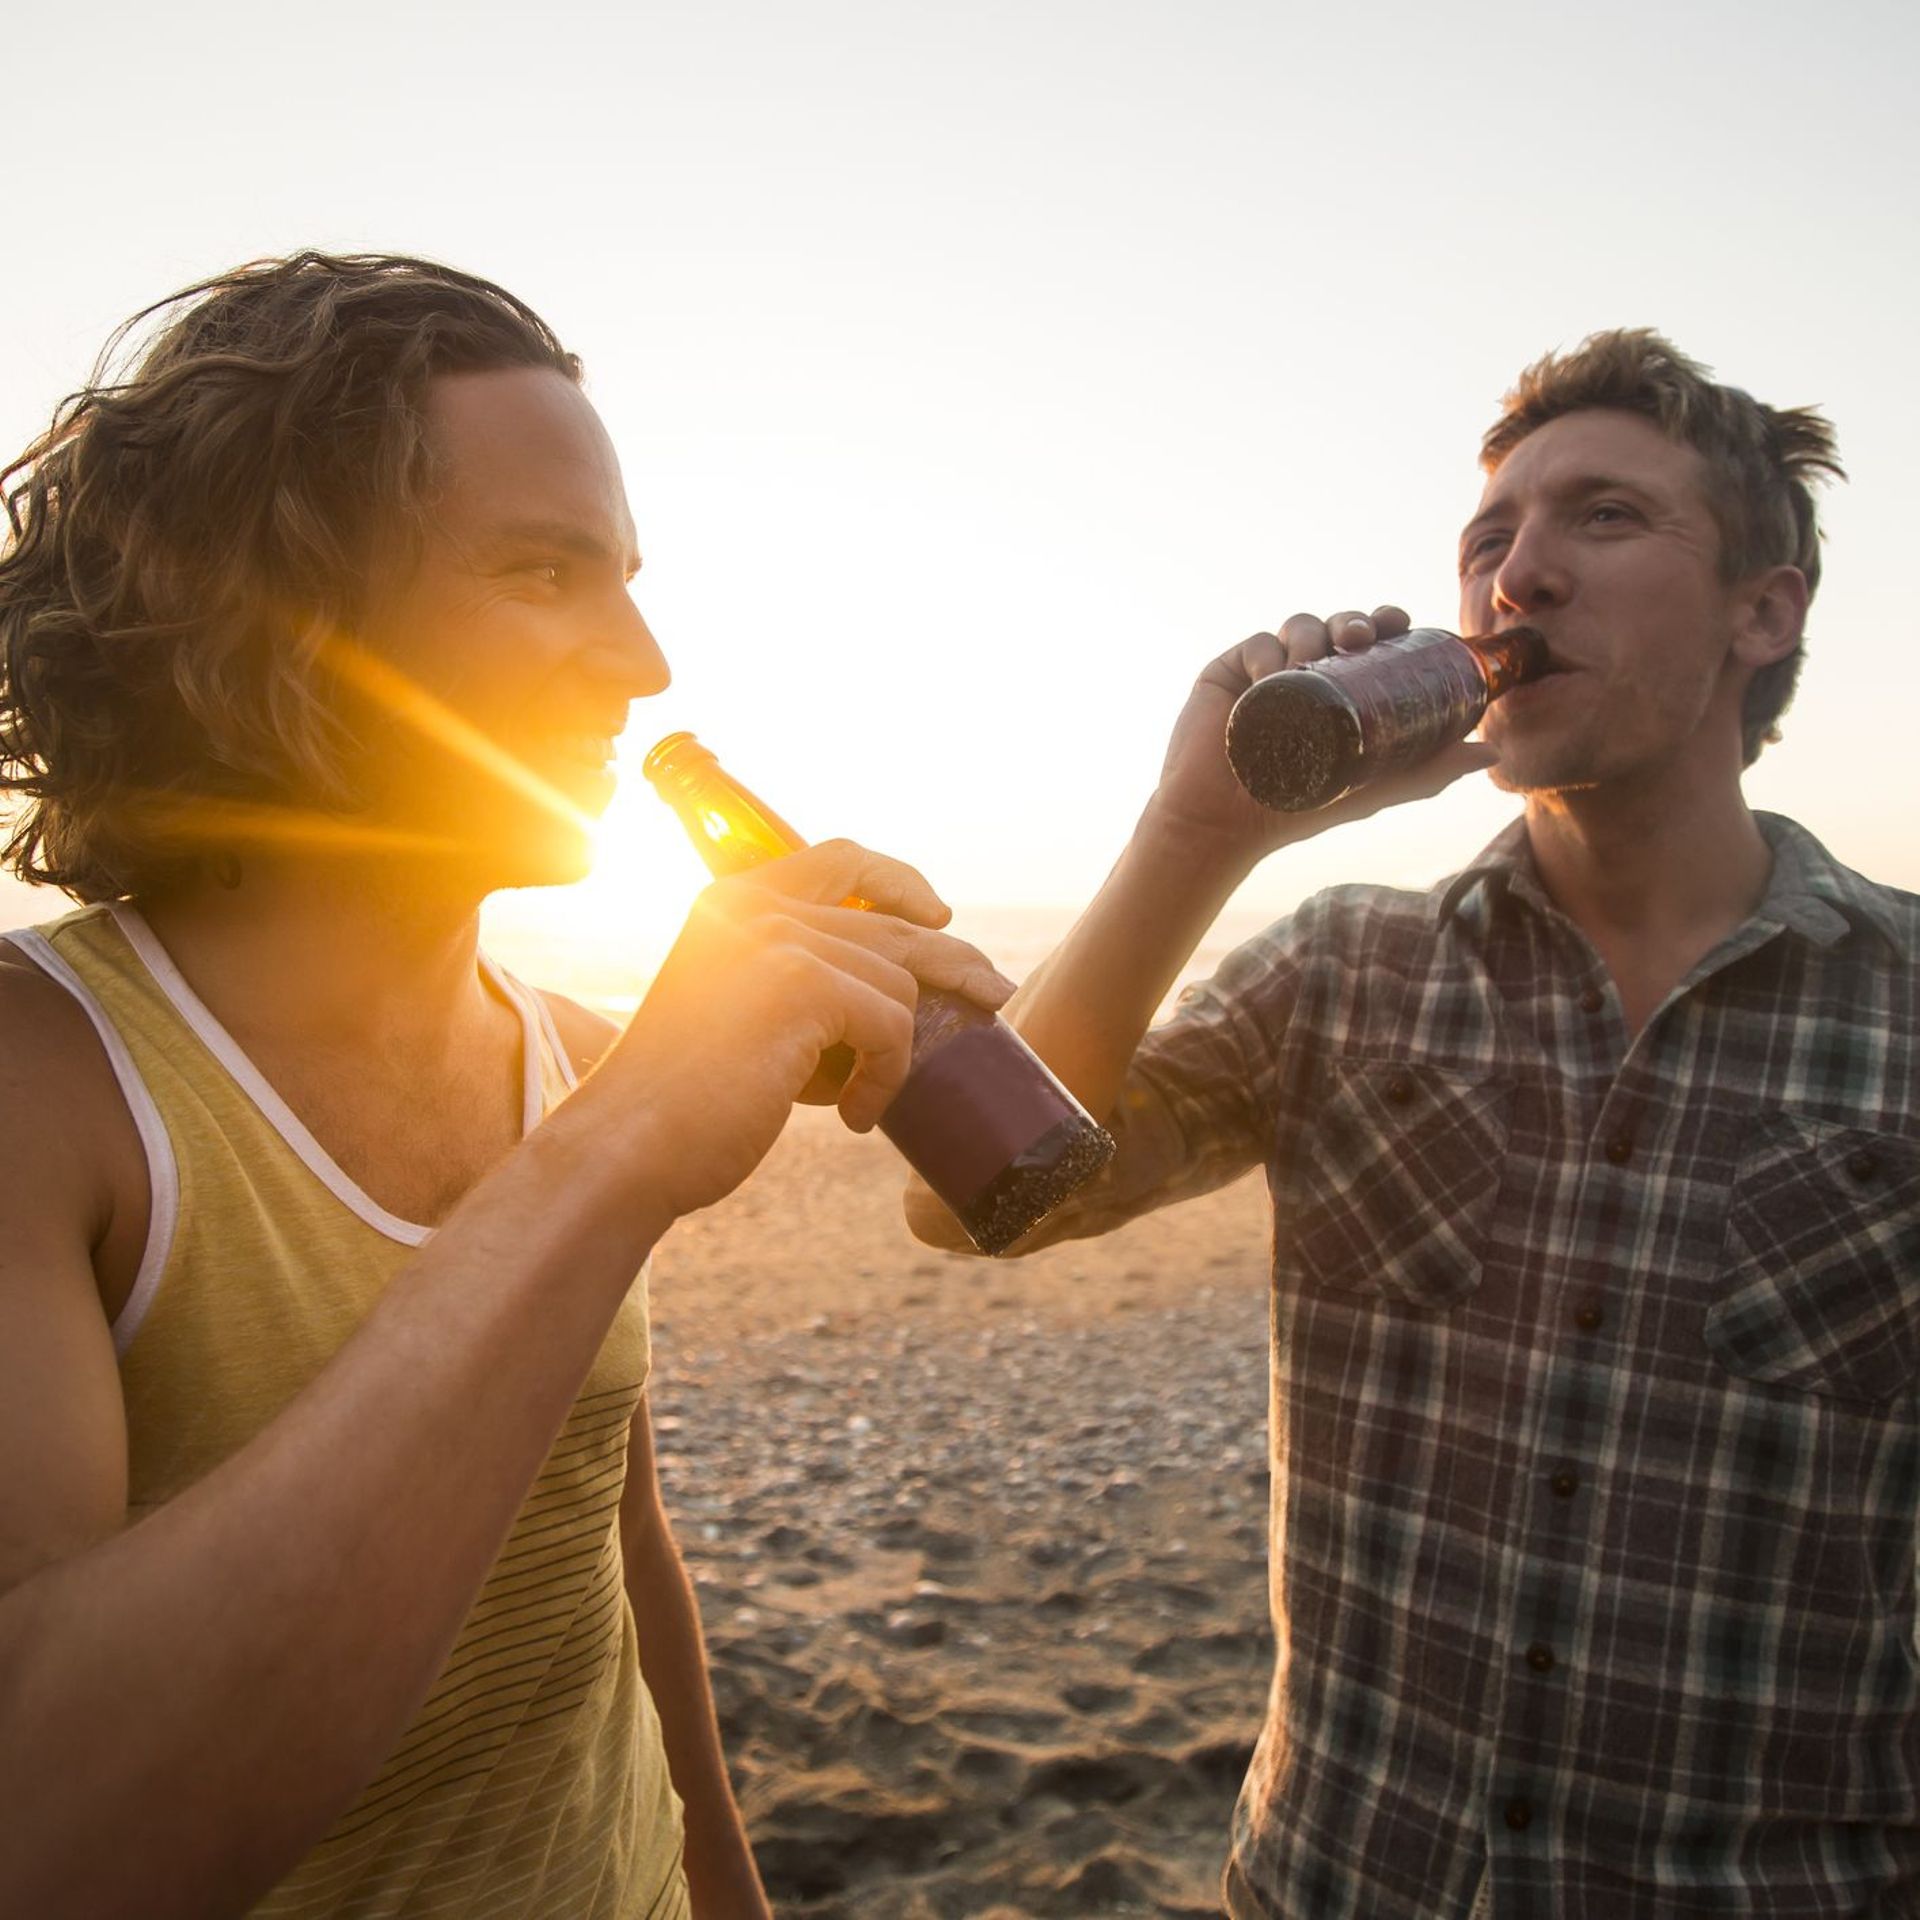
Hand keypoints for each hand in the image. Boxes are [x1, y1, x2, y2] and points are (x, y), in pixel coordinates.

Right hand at [571, 840, 1012, 1225]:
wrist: (628, 1148)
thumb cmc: (684, 1103)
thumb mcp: (735, 1013)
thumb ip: (793, 983)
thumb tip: (892, 994)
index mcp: (730, 903)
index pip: (839, 857)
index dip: (899, 881)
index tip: (937, 916)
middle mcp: (753, 906)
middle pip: (890, 923)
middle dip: (951, 962)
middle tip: (993, 997)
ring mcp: (779, 939)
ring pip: (898, 983)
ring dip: (894, 1053)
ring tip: (860, 1102)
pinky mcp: (803, 985)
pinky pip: (892, 1026)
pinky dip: (884, 1078)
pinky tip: (853, 1116)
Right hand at [1148, 604, 1494, 865]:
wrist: (1226, 823)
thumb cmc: (1298, 810)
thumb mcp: (1374, 788)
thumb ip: (1431, 772)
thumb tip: (1494, 753)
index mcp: (1341, 691)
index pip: (1370, 643)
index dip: (1386, 622)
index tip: (1399, 621)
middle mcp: (1306, 675)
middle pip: (1336, 627)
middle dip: (1352, 620)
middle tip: (1360, 636)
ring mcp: (1266, 672)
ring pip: (1298, 627)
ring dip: (1311, 631)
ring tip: (1311, 664)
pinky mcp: (1227, 673)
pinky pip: (1254, 644)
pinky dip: (1267, 651)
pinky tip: (1272, 674)